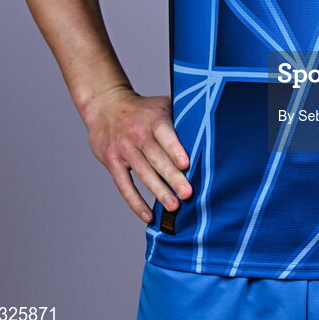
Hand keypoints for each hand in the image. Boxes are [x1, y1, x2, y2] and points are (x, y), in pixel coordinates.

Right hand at [82, 86, 191, 223]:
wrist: (105, 105)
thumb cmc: (143, 108)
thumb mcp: (162, 104)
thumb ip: (182, 114)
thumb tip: (213, 124)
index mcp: (153, 119)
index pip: (164, 134)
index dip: (175, 149)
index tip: (186, 164)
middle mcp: (137, 134)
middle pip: (156, 158)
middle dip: (172, 177)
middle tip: (187, 193)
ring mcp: (123, 149)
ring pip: (142, 173)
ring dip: (158, 191)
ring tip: (174, 206)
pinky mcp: (112, 162)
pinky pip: (124, 185)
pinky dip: (135, 202)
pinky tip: (148, 216)